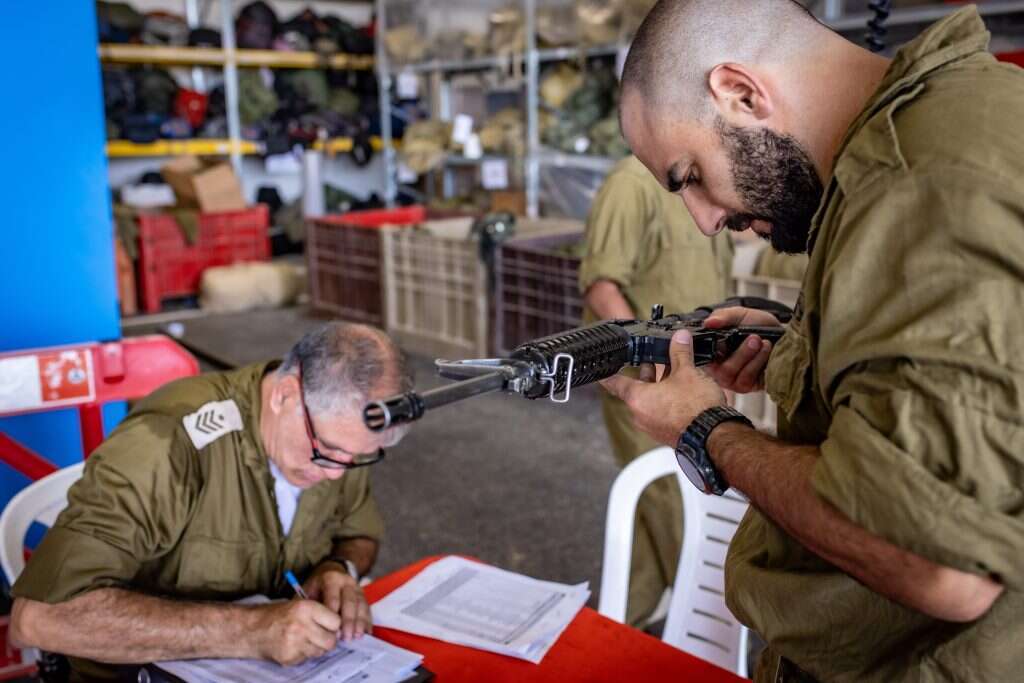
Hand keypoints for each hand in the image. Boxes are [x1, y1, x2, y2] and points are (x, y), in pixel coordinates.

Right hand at [253, 599, 340, 665]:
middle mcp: (301, 625)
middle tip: (319, 635)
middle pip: (331, 641)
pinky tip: (294, 646)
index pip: (336, 621)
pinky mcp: (289, 657)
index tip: (329, 625)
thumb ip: (320, 614)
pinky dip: (303, 654)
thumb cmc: (278, 615)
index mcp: (306, 608)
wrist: (251, 629)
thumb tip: (341, 627)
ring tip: (304, 639)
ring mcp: (295, 643)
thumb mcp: (299, 604)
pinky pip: (307, 658)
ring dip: (316, 648)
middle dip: (328, 639)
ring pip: (320, 652)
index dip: (334, 624)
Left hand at [304, 562, 371, 640]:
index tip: (331, 631)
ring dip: (360, 623)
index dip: (333, 614)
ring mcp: (357, 588)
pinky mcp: (364, 595)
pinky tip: (366, 633)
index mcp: (330, 579)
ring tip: (356, 637)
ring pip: (361, 605)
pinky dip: (367, 622)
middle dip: (348, 621)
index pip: (333, 597)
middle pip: (350, 601)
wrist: (328, 575)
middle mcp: (346, 581)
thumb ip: (309, 607)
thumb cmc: (315, 590)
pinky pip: (368, 608)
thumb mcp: (307, 593)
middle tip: (346, 637)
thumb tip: (311, 627)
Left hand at [601, 329, 726, 446]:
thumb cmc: (696, 408)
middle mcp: (641, 414)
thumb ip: (680, 353)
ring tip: (675, 371)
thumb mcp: (687, 372)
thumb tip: (679, 338)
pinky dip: (669, 399)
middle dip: (647, 373)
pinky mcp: (667, 433)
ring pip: (652, 400)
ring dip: (661, 386)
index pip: (615, 383)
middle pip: (637, 389)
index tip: (601, 371)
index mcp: (637, 399)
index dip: (608, 373)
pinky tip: (684, 390)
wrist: (714, 436)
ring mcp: (653, 426)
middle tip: (655, 359)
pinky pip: (662, 412)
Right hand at [702, 306, 782, 392]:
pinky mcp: (747, 386)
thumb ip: (723, 316)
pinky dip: (758, 363)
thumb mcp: (739, 315)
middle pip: (718, 370)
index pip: (700, 359)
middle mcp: (718, 369)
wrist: (782, 334)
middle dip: (739, 353)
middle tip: (753, 338)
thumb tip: (708, 322)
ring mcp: (732, 380)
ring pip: (731, 374)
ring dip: (750, 356)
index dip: (707, 351)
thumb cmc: (757, 325)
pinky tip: (766, 350)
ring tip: (762, 342)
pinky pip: (746, 380)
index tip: (723, 343)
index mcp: (711, 353)